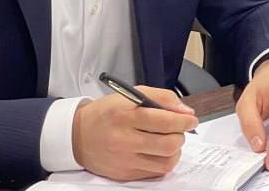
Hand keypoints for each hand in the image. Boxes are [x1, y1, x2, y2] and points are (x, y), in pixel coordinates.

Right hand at [72, 86, 197, 180]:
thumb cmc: (107, 113)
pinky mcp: (124, 173)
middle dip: (181, 135)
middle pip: (168, 143)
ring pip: (166, 161)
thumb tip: (186, 112)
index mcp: (125, 115)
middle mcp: (124, 139)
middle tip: (179, 130)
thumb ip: (163, 98)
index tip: (191, 119)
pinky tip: (159, 152)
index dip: (184, 121)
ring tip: (170, 141)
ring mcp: (124, 159)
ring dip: (176, 150)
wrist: (77, 135)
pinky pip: (155, 172)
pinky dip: (164, 162)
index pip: (164, 120)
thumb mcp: (132, 94)